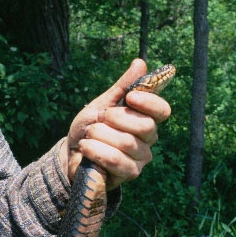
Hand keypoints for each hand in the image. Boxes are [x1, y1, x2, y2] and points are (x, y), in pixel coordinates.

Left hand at [58, 59, 170, 190]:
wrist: (73, 153)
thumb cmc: (91, 126)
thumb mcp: (103, 103)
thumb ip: (123, 86)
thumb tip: (140, 63)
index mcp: (145, 118)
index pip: (162, 110)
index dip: (149, 102)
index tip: (130, 97)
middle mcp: (148, 138)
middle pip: (145, 126)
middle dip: (116, 119)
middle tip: (99, 119)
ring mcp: (141, 157)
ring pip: (128, 143)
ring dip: (100, 135)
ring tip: (88, 135)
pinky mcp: (130, 174)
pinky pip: (117, 160)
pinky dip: (97, 151)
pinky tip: (86, 148)